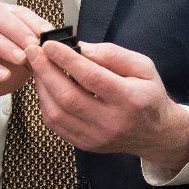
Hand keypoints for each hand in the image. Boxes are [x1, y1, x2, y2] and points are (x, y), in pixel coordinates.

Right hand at [0, 2, 49, 132]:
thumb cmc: (0, 68)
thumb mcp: (24, 60)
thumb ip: (36, 50)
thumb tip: (58, 46)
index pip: (16, 11)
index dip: (33, 21)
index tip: (49, 34)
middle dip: (17, 29)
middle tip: (34, 45)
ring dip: (2, 44)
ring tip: (21, 58)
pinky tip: (3, 74)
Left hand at [25, 40, 188, 171]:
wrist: (155, 134)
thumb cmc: (148, 95)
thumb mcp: (143, 66)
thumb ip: (112, 55)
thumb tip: (79, 47)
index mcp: (129, 99)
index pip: (92, 78)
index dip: (67, 59)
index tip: (49, 44)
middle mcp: (111, 122)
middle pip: (69, 97)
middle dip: (46, 71)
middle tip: (33, 51)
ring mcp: (96, 137)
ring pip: (57, 113)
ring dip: (42, 87)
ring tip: (37, 66)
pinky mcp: (85, 144)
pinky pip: (56, 125)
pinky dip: (45, 103)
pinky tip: (45, 86)